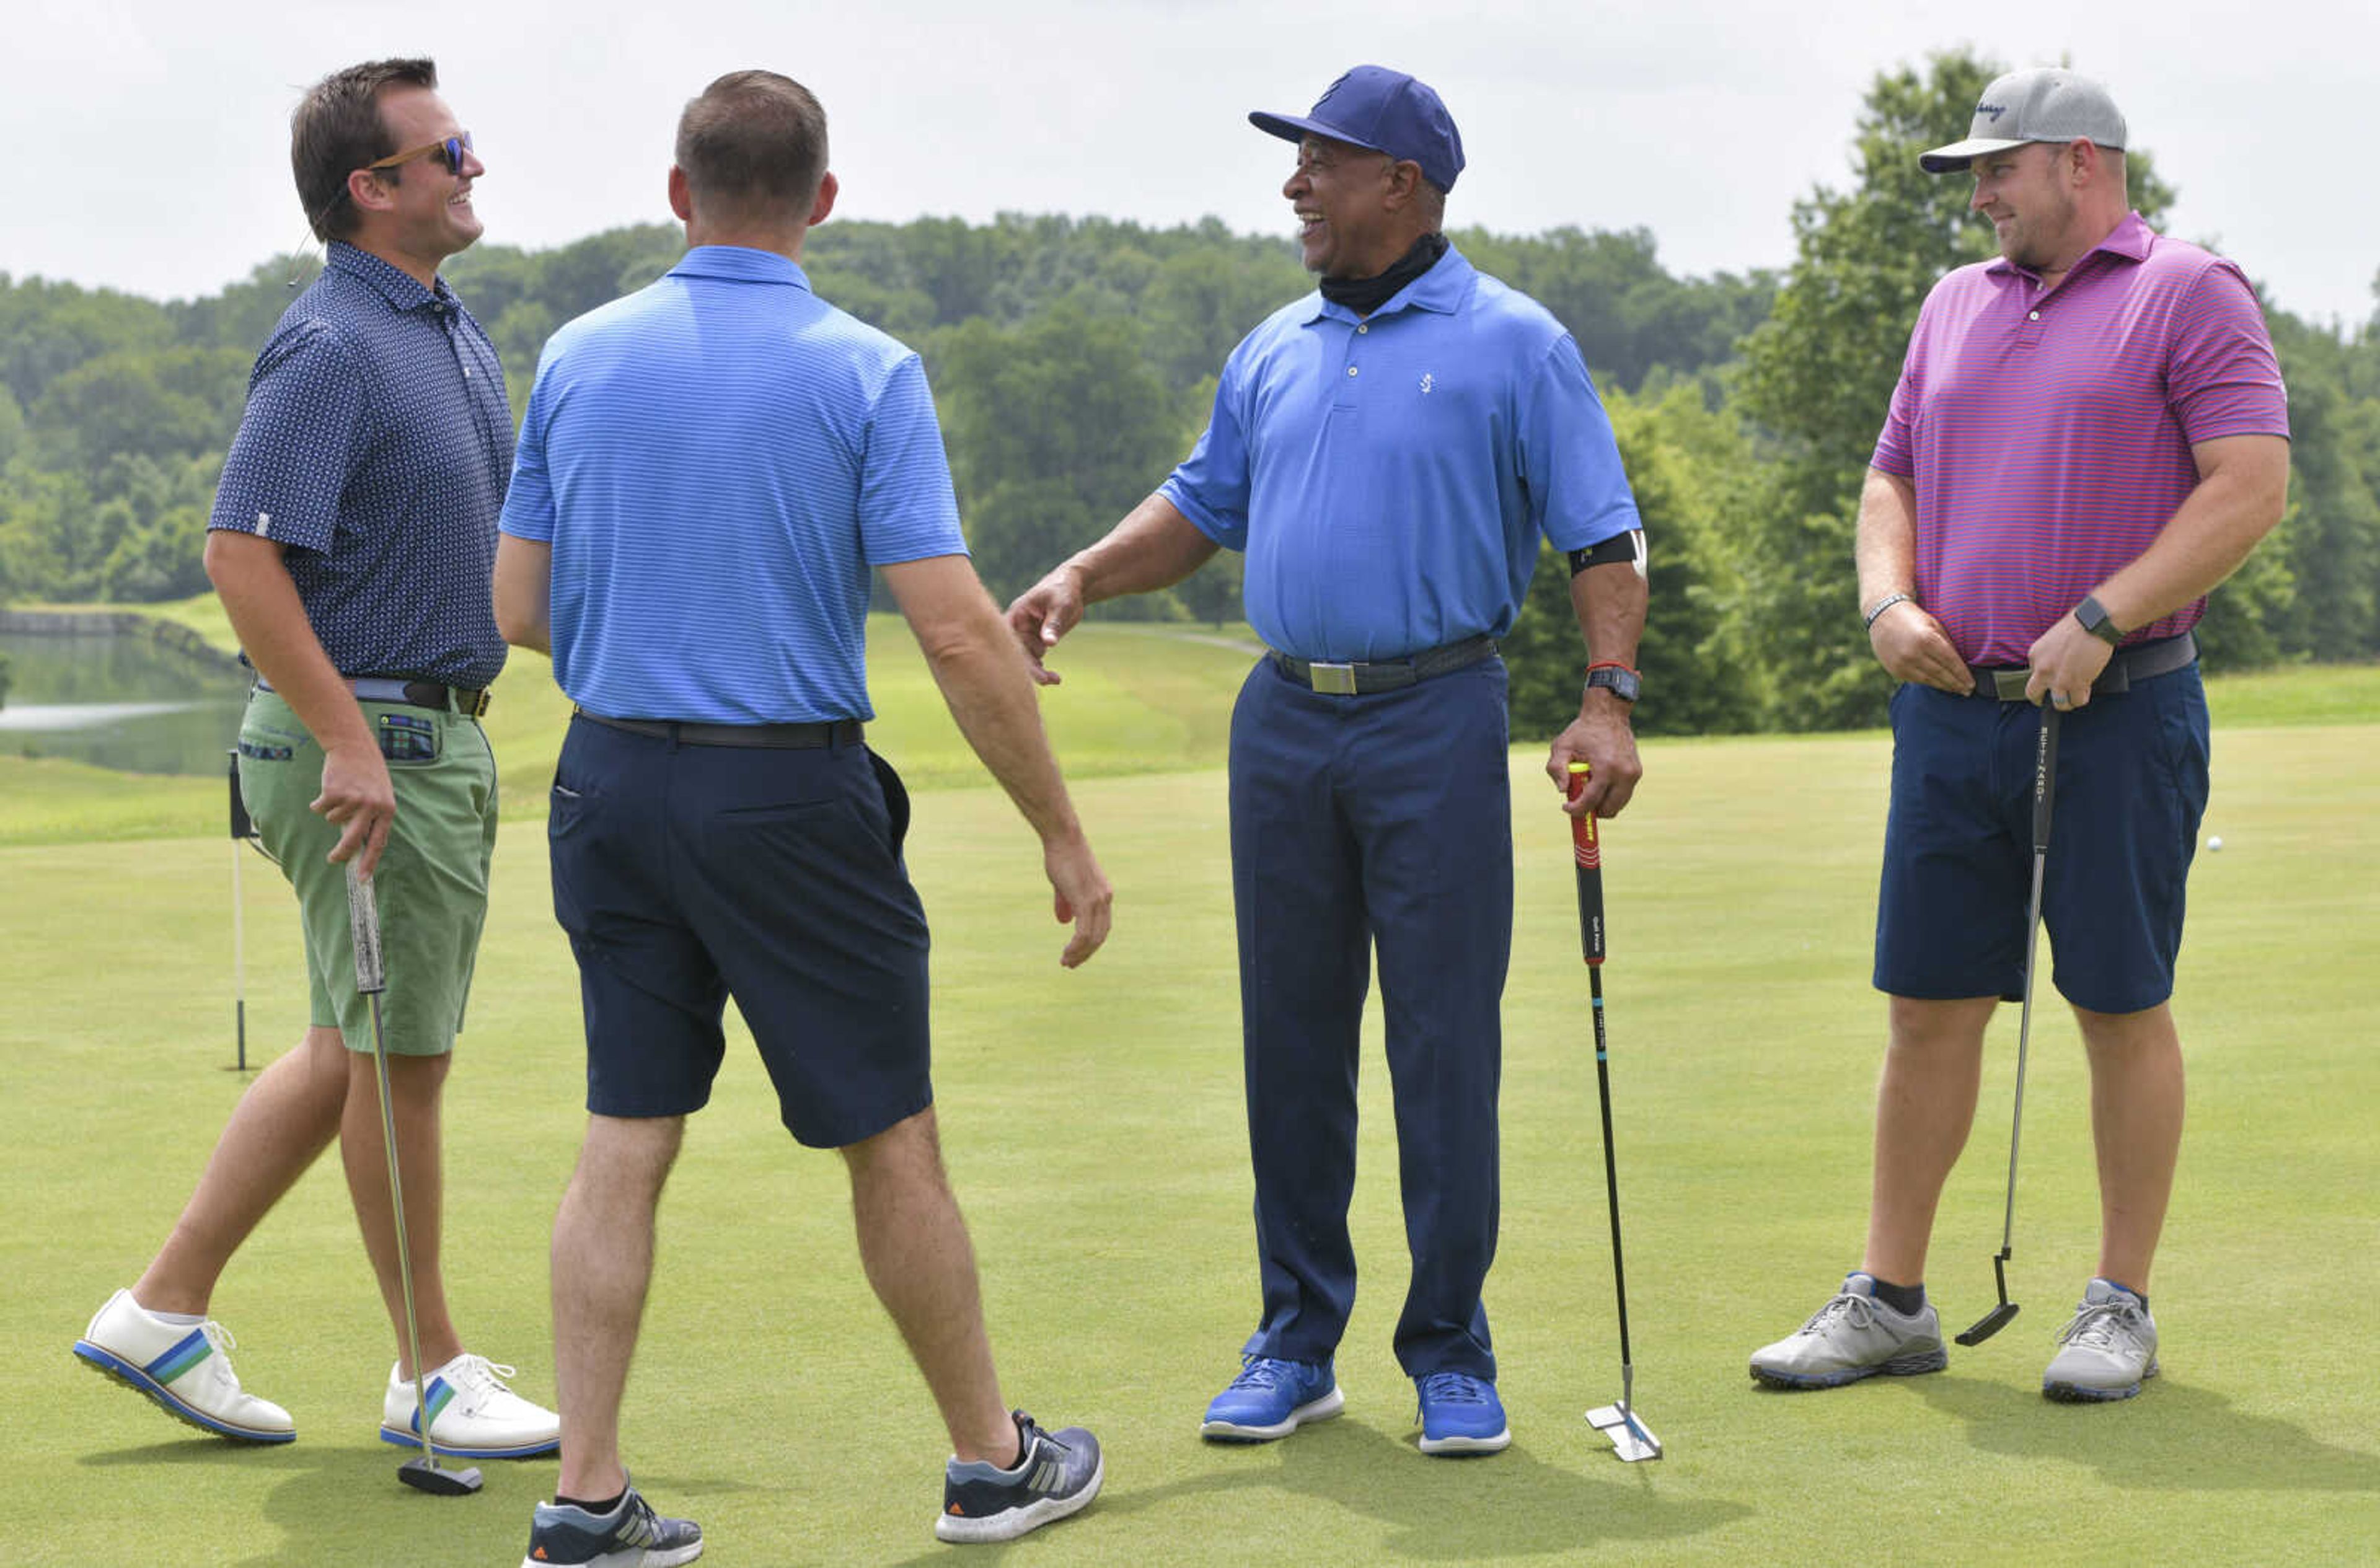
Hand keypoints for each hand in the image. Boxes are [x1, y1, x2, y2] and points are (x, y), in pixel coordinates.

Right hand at [313, 740, 394, 876]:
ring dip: (332, 810)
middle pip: (352, 841)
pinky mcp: (334, 793)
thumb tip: (360, 846)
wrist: (353, 747)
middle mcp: (371, 807)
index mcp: (386, 810)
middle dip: (341, 853)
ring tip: (340, 793)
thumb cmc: (367, 773)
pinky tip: (329, 787)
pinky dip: (319, 802)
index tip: (362, 879)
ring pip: (333, 820)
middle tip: (333, 859)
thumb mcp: (380, 795)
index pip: (378, 843)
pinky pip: (320, 809)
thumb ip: (373, 818)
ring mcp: (353, 800)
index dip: (369, 862)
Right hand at [1005, 564, 1087, 688]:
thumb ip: (1053, 624)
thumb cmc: (1063, 590)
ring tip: (1056, 679)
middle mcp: (1018, 626)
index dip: (1018, 655)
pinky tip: (1054, 678)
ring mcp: (1026, 635)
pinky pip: (1036, 659)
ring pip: (1027, 659)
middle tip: (1046, 680)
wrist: (1072, 586)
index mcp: (1017, 615)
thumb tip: (1049, 644)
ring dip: (1038, 671)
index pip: (1011, 638)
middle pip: (1018, 652)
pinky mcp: (1036, 641)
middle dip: (1031, 668)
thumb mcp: (1060, 606)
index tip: (1032, 669)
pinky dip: (1043, 669)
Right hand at [1042, 831, 1112, 967]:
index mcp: (1104, 895)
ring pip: (1093, 938)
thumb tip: (1065, 922)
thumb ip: (1067, 903)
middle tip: (1071, 964)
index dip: (1091, 944)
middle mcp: (1105, 899)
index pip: (1102, 927)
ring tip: (1066, 963)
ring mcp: (1098, 900)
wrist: (1063, 839)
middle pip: (1100, 936)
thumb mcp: (1065, 884)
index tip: (1077, 954)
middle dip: (1086, 953)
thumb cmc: (1061, 857)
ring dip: (1079, 954)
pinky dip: (1076, 947)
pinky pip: (1084, 932)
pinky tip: (1067, 954)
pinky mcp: (1087, 900)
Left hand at [1546, 697, 1641, 818]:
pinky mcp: (1637, 773)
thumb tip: (1562, 790)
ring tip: (1589, 790)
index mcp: (1606, 768)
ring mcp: (1633, 774)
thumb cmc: (1583, 731)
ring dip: (1602, 804)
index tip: (1566, 807)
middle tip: (1578, 801)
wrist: (1608, 714)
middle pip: (1609, 809)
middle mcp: (1624, 773)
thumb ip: (1556, 768)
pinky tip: (1599, 783)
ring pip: (1618, 805)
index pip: (1592, 800)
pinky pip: (1623, 794)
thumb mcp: (1562, 746)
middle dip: (1592, 810)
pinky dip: (1610, 795)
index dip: (1577, 810)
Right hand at [1870, 601, 1974, 693]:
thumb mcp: (1934, 625)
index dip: (1963, 674)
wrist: (1883, 615)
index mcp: (1926, 639)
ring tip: (1956, 689)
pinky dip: (1929, 682)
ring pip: (1929, 680)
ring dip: (1944, 686)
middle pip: (1941, 674)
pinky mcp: (1895, 670)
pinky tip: (1939, 684)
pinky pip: (1916, 680)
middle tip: (1968, 691)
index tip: (1972, 683)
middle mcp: (1913, 653)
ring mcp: (1902, 663)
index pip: (1951, 662)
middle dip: (1956, 684)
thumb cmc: (1913, 618)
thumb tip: (1960, 664)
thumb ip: (1946, 644)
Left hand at [2024, 613, 2114, 711]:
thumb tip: (2057, 665)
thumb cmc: (2078, 624)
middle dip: (2042, 699)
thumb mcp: (2053, 638)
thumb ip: (2050, 654)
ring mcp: (2058, 679)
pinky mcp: (2076, 684)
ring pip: (2058, 703)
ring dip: (2066, 701)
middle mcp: (2042, 669)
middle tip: (2054, 698)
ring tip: (2074, 697)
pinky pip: (2077, 701)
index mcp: (2035, 655)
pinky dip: (2082, 698)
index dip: (2045, 678)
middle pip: (2033, 694)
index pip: (2033, 674)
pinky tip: (2086, 691)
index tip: (2053, 678)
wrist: (2094, 622)